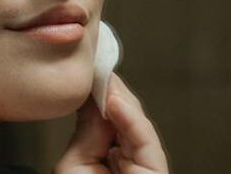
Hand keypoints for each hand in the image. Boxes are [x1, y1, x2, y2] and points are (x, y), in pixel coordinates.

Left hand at [55, 73, 169, 173]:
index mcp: (113, 161)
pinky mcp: (155, 171)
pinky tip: (114, 101)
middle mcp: (131, 162)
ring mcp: (145, 165)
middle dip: (112, 92)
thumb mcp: (75, 164)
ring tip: (103, 78)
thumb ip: (88, 133)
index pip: (111, 121)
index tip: (88, 73)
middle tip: (96, 66)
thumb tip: (93, 99)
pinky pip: (146, 141)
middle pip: (128, 119)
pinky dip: (131, 119)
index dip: (100, 96)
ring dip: (121, 99)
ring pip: (139, 125)